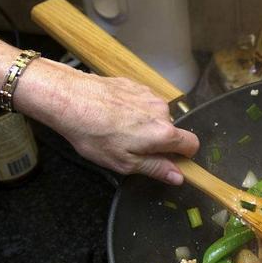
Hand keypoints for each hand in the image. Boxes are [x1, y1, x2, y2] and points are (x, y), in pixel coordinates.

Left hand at [16, 58, 198, 184]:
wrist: (69, 99)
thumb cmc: (94, 133)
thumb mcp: (124, 162)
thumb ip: (155, 168)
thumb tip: (177, 177)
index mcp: (163, 133)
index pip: (192, 144)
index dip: (184, 155)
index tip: (168, 160)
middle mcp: (162, 111)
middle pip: (172, 130)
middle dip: (158, 140)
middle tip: (132, 148)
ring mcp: (149, 95)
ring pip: (157, 116)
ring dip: (145, 125)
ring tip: (118, 130)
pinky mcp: (135, 85)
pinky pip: (143, 102)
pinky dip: (134, 111)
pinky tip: (113, 115)